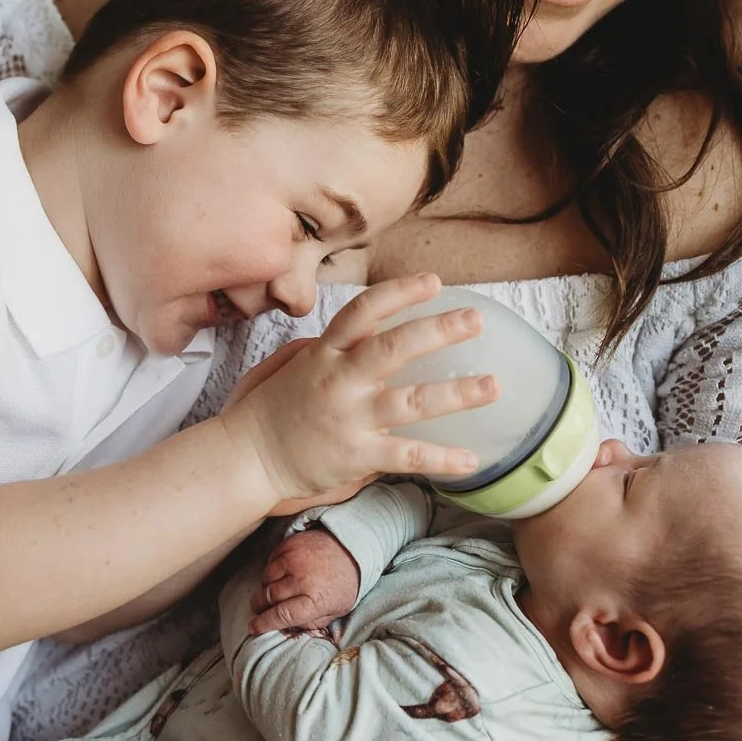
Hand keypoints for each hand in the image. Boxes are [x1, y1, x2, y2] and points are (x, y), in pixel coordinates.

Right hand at [219, 273, 495, 502]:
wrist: (249, 456)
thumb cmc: (273, 408)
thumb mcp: (295, 363)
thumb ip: (331, 345)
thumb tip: (362, 328)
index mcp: (326, 353)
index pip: (363, 312)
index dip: (400, 293)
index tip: (434, 282)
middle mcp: (340, 380)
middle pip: (394, 347)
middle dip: (438, 330)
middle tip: (476, 319)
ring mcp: (350, 418)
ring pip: (411, 401)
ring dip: (456, 394)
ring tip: (492, 386)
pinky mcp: (357, 455)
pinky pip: (407, 456)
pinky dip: (441, 459)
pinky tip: (472, 458)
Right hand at [248, 529, 358, 634]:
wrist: (354, 548)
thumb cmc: (345, 583)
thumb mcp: (336, 610)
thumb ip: (312, 622)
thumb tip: (287, 627)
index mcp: (315, 600)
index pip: (281, 616)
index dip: (263, 623)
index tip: (254, 627)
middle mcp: (302, 580)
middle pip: (268, 597)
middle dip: (260, 607)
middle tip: (260, 610)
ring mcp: (294, 560)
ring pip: (266, 579)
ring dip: (265, 588)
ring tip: (274, 591)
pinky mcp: (290, 545)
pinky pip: (270, 561)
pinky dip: (271, 570)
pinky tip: (282, 574)